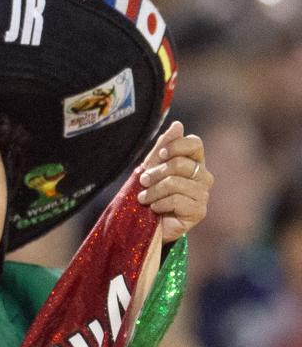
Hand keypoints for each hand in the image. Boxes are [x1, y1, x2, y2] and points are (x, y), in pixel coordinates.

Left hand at [138, 120, 212, 243]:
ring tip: (144, 198)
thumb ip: (164, 146)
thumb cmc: (152, 191)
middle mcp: (204, 176)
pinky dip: (159, 204)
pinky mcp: (199, 211)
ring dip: (153, 191)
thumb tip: (178, 125)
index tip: (161, 155)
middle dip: (155, 173)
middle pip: (180, 164)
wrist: (149, 221)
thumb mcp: (153, 166)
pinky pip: (176, 200)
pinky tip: (155, 208)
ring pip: (175, 183)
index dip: (177, 146)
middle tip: (143, 181)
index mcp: (194, 161)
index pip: (195, 143)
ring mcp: (203, 194)